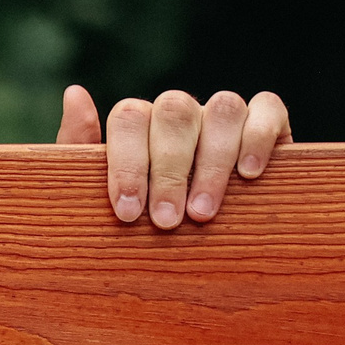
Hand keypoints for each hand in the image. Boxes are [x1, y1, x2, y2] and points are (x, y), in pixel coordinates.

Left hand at [57, 85, 291, 228]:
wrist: (206, 251)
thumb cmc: (146, 216)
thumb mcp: (104, 194)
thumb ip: (81, 146)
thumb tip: (74, 93)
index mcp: (141, 123)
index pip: (129, 117)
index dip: (126, 162)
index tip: (127, 212)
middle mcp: (183, 113)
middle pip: (174, 112)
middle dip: (168, 170)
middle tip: (165, 221)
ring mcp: (224, 115)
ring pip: (222, 108)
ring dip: (212, 163)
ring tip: (203, 213)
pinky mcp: (269, 122)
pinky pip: (268, 108)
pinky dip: (258, 136)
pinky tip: (249, 175)